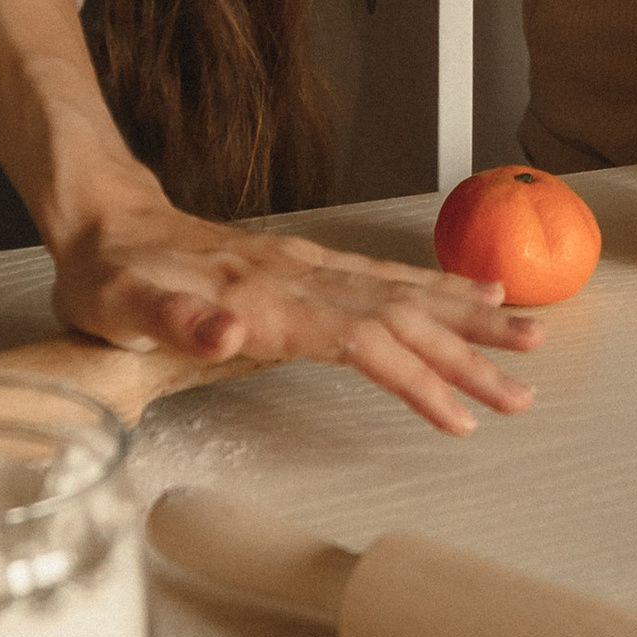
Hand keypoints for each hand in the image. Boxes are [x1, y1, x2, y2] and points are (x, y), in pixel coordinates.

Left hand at [53, 199, 541, 438]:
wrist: (105, 219)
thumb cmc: (110, 274)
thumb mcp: (120, 303)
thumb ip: (174, 318)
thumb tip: (223, 333)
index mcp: (265, 299)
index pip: (361, 340)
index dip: (414, 380)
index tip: (460, 417)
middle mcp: (300, 278)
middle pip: (403, 317)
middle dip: (468, 355)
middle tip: (524, 393)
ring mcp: (309, 268)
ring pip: (407, 293)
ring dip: (470, 318)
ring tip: (530, 336)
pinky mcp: (309, 266)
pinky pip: (388, 277)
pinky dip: (440, 286)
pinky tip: (476, 292)